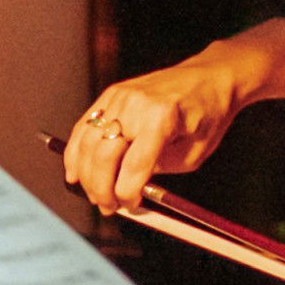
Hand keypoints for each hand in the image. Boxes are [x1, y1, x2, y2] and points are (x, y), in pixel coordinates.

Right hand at [64, 26, 284, 211]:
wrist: (210, 77)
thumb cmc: (207, 117)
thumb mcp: (194, 154)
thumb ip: (160, 173)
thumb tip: (127, 192)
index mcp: (161, 119)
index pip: (134, 165)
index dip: (127, 193)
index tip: (130, 206)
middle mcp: (136, 105)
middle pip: (104, 156)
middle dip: (102, 189)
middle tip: (108, 208)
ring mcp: (120, 97)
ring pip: (87, 143)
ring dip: (86, 176)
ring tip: (95, 196)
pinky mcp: (112, 94)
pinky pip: (84, 126)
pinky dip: (75, 152)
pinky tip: (75, 173)